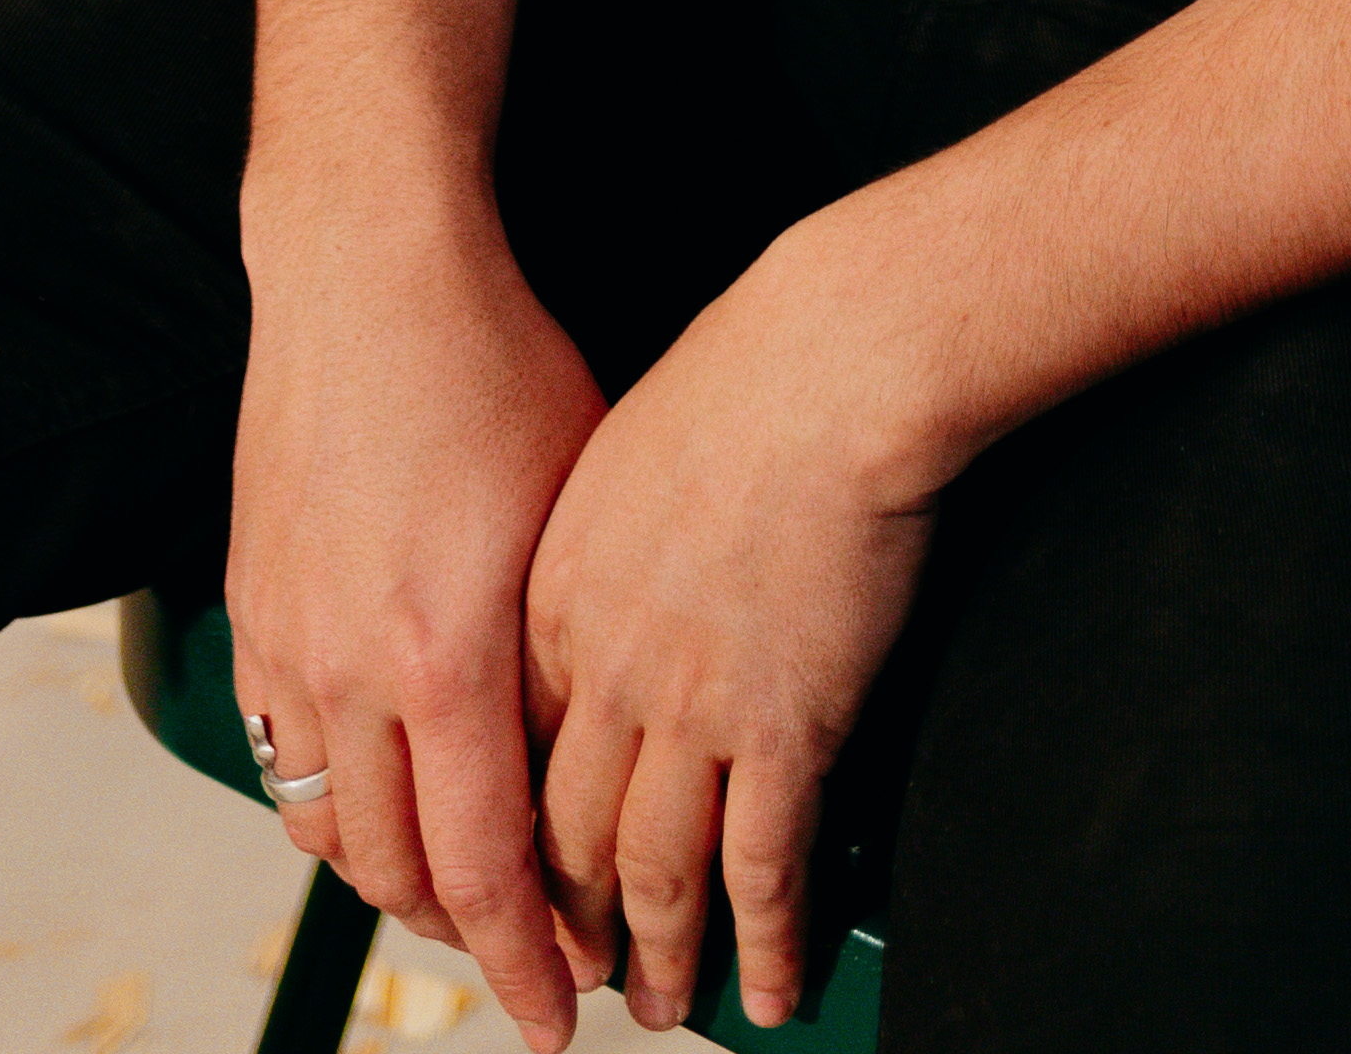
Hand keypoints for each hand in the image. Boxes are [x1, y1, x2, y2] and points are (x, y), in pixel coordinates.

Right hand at [226, 163, 610, 1048]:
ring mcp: (290, 642)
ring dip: (398, 880)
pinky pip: (283, 759)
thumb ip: (568, 648)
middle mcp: (354, 670)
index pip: (487, 874)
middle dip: (473, 938)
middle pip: (404, 876)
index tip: (562, 1016)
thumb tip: (593, 755)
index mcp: (447, 657)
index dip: (531, 963)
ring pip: (332, 832)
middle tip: (531, 950)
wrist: (368, 270)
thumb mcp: (576, 511)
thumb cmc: (491, 363)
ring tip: (461, 886)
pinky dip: (333, 805)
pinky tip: (383, 795)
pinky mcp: (253, 608)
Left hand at [524, 217, 940, 1035]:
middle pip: (567, 836)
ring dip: (659, 956)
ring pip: (654, 872)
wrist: (836, 360)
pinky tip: (766, 983)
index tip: (526, 879)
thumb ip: (592, 541)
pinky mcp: (786, 726)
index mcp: (553, 598)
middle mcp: (607, 669)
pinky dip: (762, 943)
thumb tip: (603, 587)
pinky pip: (762, 867)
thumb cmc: (747, 373)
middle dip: (571, 925)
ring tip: (662, 1003)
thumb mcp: (615, 448)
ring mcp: (693, 707)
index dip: (517, 838)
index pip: (514, 757)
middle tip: (580, 972)